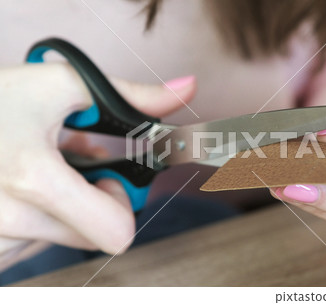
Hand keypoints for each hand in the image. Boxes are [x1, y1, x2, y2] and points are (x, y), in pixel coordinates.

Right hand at [0, 63, 195, 270]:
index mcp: (33, 179)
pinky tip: (16, 189)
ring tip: (34, 173)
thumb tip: (188, 89)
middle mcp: (5, 218)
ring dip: (57, 211)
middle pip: (89, 237)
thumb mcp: (61, 84)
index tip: (103, 178)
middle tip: (66, 168)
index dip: (119, 205)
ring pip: (54, 242)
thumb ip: (132, 95)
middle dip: (89, 203)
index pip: (114, 233)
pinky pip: (24, 248)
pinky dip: (31, 221)